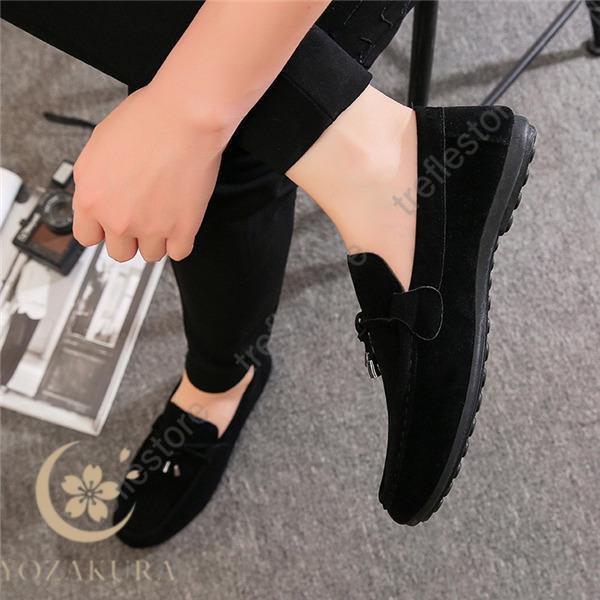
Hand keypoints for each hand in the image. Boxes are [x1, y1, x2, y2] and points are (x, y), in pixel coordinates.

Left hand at [72, 85, 233, 261]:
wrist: (184, 119)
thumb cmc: (145, 120)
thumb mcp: (98, 147)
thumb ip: (94, 181)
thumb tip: (101, 197)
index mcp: (90, 198)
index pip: (86, 237)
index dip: (101, 228)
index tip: (111, 223)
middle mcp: (117, 218)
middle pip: (119, 252)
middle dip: (130, 237)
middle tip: (142, 217)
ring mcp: (151, 227)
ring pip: (150, 255)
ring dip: (157, 239)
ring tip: (164, 216)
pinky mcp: (182, 229)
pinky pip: (179, 252)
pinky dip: (180, 241)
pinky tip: (181, 223)